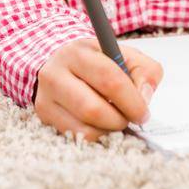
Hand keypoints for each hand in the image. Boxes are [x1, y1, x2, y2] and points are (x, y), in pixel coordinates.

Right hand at [33, 38, 163, 142]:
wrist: (60, 61)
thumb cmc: (98, 61)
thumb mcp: (124, 55)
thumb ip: (145, 71)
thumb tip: (144, 98)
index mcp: (78, 53)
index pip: (109, 79)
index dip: (131, 101)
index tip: (143, 112)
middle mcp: (55, 74)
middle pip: (92, 109)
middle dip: (119, 120)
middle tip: (130, 119)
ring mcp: (46, 96)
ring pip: (83, 128)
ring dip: (108, 131)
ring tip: (115, 120)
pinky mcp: (44, 114)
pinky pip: (75, 136)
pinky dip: (95, 135)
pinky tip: (100, 123)